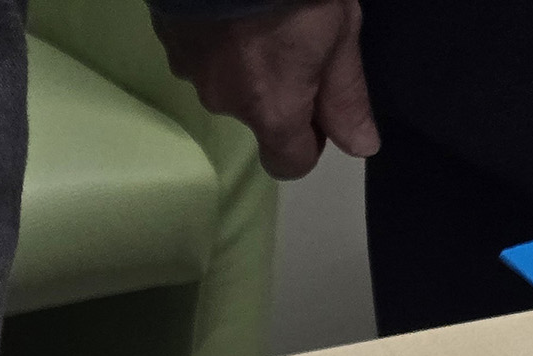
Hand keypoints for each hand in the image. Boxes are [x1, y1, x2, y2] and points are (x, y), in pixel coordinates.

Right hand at [154, 0, 377, 180]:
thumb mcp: (339, 33)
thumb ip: (346, 95)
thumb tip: (362, 147)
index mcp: (273, 111)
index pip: (290, 164)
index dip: (310, 142)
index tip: (320, 106)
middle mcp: (227, 105)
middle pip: (259, 116)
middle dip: (277, 88)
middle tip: (294, 36)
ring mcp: (192, 74)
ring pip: (228, 82)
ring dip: (244, 61)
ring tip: (258, 15)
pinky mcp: (170, 43)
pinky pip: (201, 54)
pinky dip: (217, 39)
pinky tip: (228, 6)